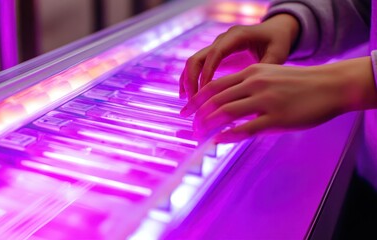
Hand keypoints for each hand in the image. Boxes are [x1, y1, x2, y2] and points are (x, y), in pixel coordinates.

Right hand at [179, 14, 299, 99]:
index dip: (207, 73)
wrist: (274, 30)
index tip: (204, 92)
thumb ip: (266, 68)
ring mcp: (216, 47)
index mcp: (236, 36)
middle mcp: (222, 40)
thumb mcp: (277, 54)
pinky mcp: (214, 55)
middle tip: (193, 102)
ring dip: (187, 82)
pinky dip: (190, 80)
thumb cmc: (277, 41)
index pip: (215, 54)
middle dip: (191, 80)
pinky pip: (196, 67)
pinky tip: (188, 97)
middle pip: (197, 58)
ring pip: (192, 63)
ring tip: (187, 102)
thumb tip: (254, 89)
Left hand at [180, 57, 376, 141]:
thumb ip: (246, 84)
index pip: (213, 86)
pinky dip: (229, 135)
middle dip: (198, 116)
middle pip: (215, 100)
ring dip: (208, 126)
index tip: (184, 112)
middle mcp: (254, 84)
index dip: (195, 100)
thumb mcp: (268, 74)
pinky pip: (247, 128)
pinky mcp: (277, 118)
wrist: (328, 85)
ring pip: (226, 113)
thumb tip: (224, 100)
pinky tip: (218, 141)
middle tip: (190, 129)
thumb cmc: (296, 82)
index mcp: (250, 73)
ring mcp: (265, 101)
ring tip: (199, 136)